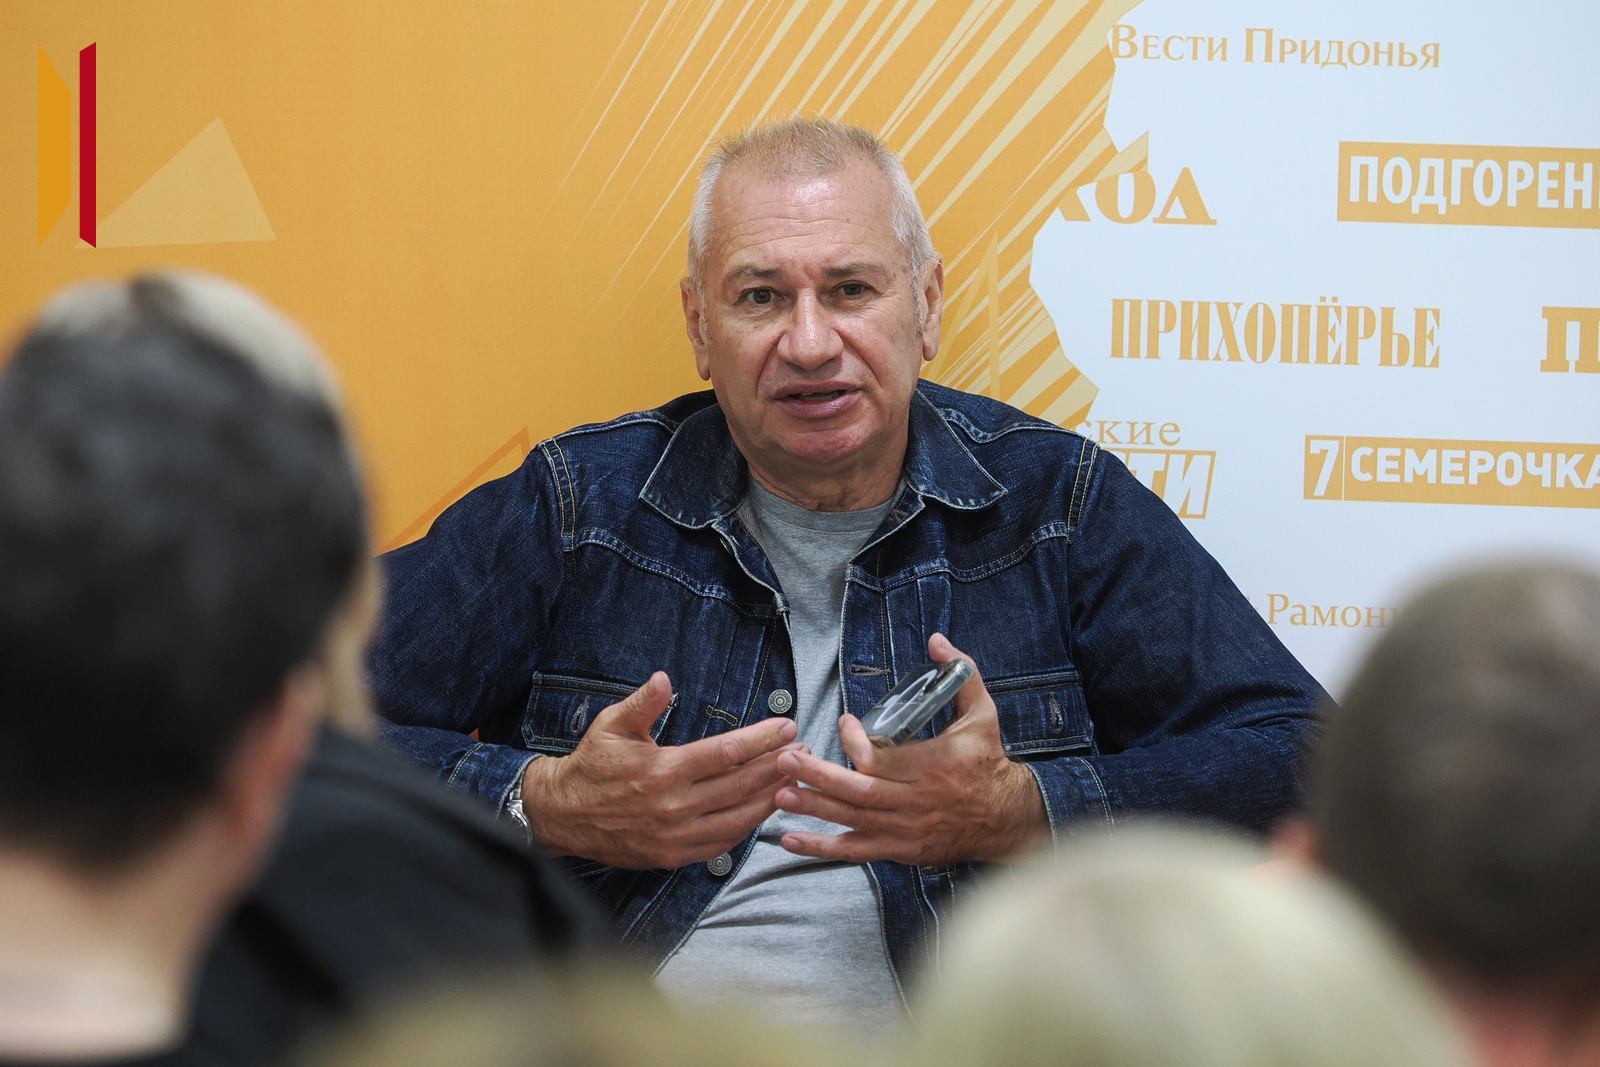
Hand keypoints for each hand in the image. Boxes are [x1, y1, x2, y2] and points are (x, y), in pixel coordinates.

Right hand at [523, 672, 801, 868]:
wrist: (562, 815)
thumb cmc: (591, 765)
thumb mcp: (611, 726)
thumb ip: (642, 704)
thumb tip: (663, 679)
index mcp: (662, 770)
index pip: (726, 753)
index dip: (761, 739)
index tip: (787, 727)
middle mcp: (673, 806)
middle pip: (741, 786)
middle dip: (777, 766)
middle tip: (803, 751)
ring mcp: (675, 836)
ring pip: (738, 818)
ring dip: (770, 798)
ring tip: (794, 780)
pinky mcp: (673, 856)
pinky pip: (722, 843)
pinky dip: (747, 827)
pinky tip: (762, 810)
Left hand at [775, 633, 1046, 864]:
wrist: (1008, 818)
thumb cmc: (989, 762)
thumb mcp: (983, 713)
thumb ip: (962, 673)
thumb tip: (937, 640)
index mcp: (931, 766)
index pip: (881, 757)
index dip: (854, 741)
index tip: (843, 722)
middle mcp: (915, 800)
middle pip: (859, 791)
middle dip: (819, 777)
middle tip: (786, 763)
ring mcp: (906, 829)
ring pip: (853, 820)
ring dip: (815, 808)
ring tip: (780, 795)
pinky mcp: (901, 850)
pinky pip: (857, 850)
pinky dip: (823, 847)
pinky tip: (791, 839)